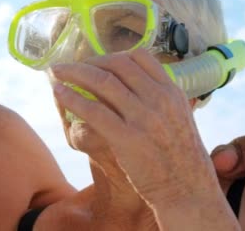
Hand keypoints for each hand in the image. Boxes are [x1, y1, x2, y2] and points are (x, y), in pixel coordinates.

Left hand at [51, 49, 238, 228]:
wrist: (186, 189)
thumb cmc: (181, 157)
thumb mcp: (180, 118)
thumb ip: (162, 100)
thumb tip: (139, 85)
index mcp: (172, 91)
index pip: (141, 57)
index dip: (114, 55)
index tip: (97, 61)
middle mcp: (158, 99)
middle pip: (117, 65)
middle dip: (89, 61)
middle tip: (71, 65)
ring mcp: (143, 118)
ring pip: (102, 82)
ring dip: (74, 73)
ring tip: (57, 72)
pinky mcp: (126, 138)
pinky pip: (93, 111)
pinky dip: (72, 98)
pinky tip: (59, 94)